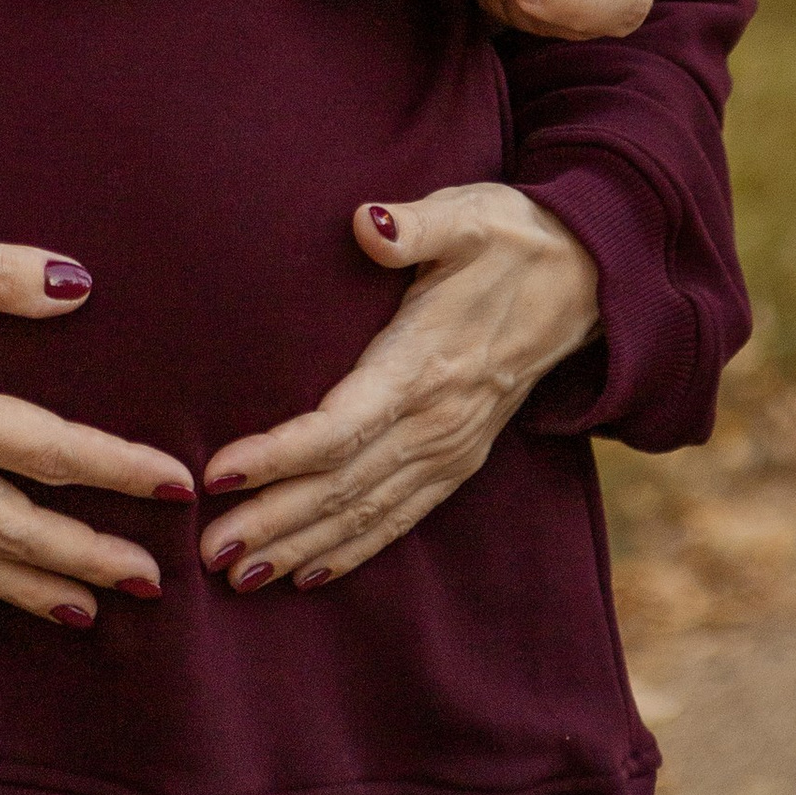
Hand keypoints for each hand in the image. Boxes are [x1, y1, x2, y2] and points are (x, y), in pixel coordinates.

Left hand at [198, 185, 599, 594]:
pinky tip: (309, 575)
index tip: (217, 474)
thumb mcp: (466, 216)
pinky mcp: (460, 459)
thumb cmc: (512, 238)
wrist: (589, 279)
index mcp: (424, 365)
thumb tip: (367, 222)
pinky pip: (400, 518)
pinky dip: (354, 551)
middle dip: (273, 522)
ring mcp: (450, 449)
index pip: (338, 426)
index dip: (276, 456)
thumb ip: (414, 226)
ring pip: (365, 513)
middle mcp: (436, 422)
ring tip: (238, 577)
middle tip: (206, 552)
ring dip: (302, 546)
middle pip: (341, 485)